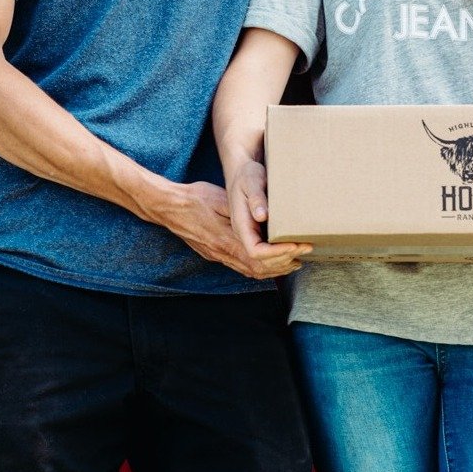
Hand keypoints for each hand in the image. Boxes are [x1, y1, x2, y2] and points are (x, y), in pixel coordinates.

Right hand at [165, 179, 309, 280]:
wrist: (168, 207)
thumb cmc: (194, 199)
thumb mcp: (220, 199)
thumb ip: (241, 211)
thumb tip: (263, 217)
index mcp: (227, 239)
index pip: (261, 256)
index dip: (283, 254)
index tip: (298, 245)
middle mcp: (224, 253)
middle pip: (260, 269)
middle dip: (284, 263)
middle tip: (304, 253)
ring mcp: (219, 256)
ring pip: (252, 272)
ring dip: (275, 269)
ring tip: (294, 261)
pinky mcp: (215, 254)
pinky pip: (242, 268)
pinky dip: (261, 268)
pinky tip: (269, 263)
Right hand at [226, 161, 314, 269]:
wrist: (242, 172)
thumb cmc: (249, 174)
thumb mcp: (252, 181)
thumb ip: (256, 198)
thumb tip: (262, 216)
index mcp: (241, 225)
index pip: (255, 250)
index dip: (275, 253)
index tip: (294, 245)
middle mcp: (245, 235)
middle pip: (262, 261)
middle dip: (286, 256)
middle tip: (307, 246)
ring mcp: (251, 236)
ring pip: (265, 262)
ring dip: (286, 261)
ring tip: (305, 251)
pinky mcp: (258, 235)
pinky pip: (268, 257)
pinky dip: (283, 259)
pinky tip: (297, 255)